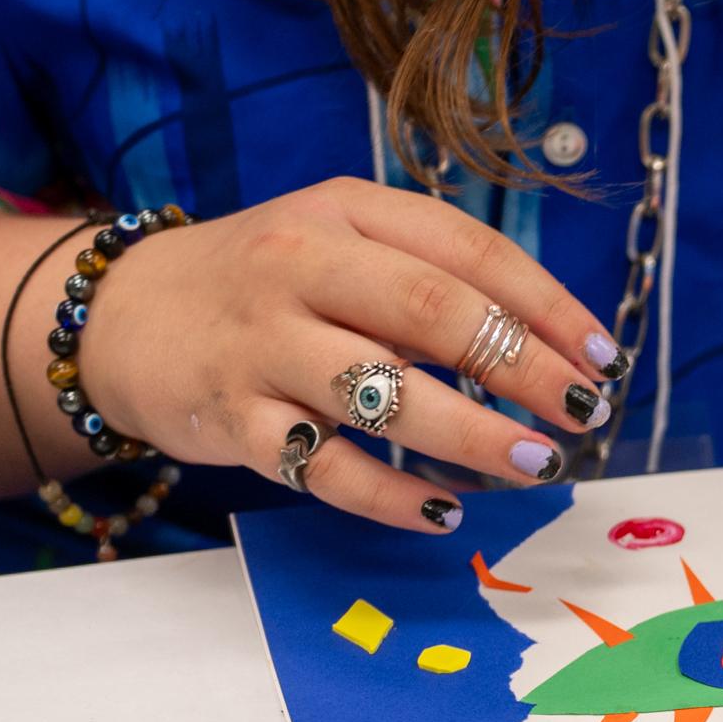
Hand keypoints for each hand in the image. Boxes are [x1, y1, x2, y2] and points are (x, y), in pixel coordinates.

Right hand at [72, 177, 625, 530]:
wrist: (120, 314)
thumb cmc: (263, 283)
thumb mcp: (338, 241)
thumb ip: (428, 274)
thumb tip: (549, 345)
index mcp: (342, 210)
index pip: (466, 249)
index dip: (545, 305)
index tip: (601, 357)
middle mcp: (300, 266)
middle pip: (432, 311)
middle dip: (522, 367)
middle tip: (581, 413)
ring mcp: (262, 345)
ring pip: (383, 394)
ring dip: (472, 434)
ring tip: (534, 463)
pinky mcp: (233, 421)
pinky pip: (327, 467)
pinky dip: (394, 496)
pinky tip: (447, 511)